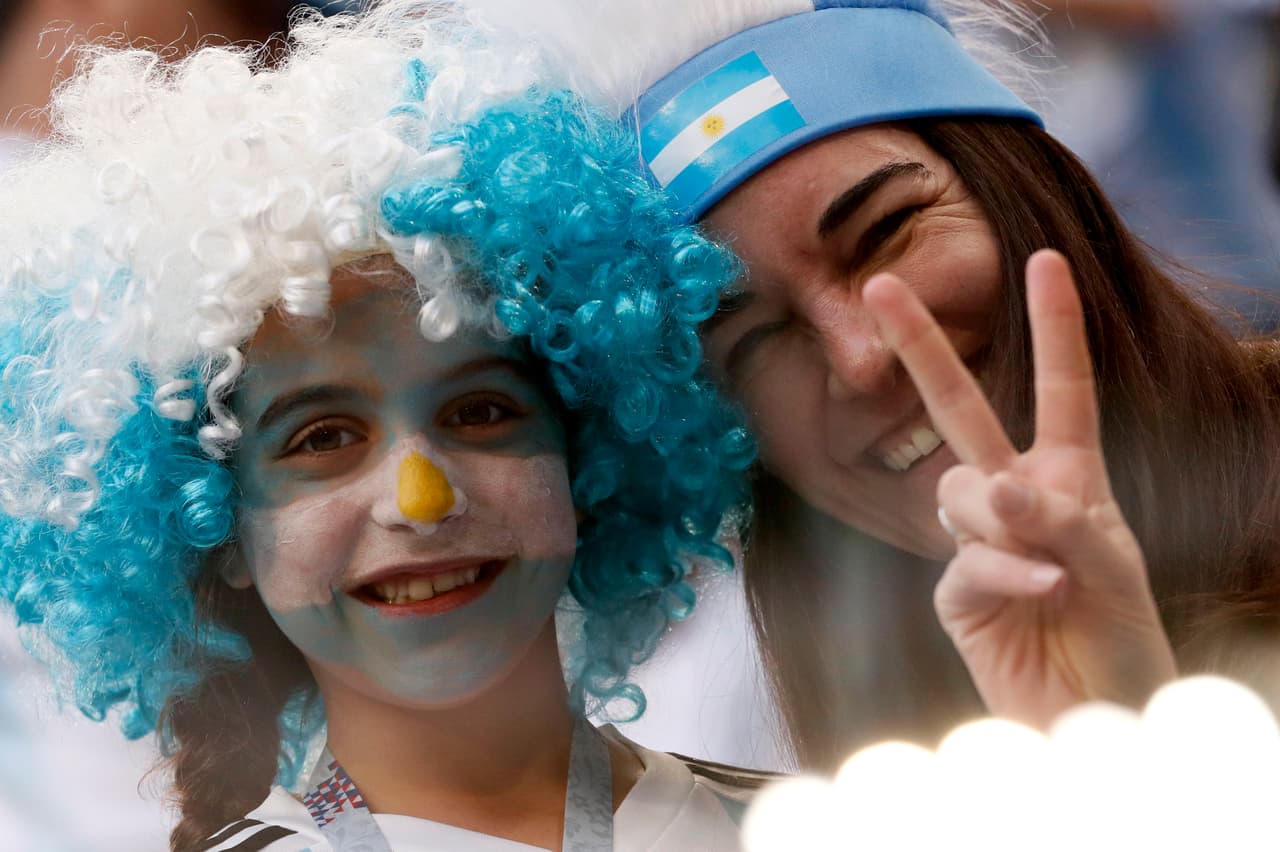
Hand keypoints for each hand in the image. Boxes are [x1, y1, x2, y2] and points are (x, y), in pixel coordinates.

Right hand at [863, 250, 1176, 728]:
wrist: (1090, 714)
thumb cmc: (1119, 639)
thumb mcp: (1116, 564)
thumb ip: (1060, 516)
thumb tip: (993, 486)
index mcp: (1069, 476)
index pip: (1061, 388)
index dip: (1054, 325)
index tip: (1044, 260)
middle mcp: (1016, 497)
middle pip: (960, 406)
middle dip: (921, 344)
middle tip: (881, 285)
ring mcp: (977, 541)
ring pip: (960, 488)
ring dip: (1004, 519)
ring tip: (1051, 568)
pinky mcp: (952, 590)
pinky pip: (967, 556)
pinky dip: (1009, 571)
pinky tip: (1046, 591)